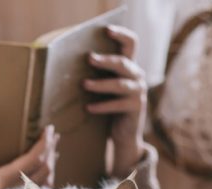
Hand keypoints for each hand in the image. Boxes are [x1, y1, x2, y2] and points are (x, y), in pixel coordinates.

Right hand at [0, 117, 57, 188]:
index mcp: (2, 182)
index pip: (32, 159)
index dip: (43, 143)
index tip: (50, 130)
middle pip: (43, 169)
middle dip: (50, 151)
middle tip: (54, 136)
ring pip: (43, 184)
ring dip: (50, 166)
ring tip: (53, 154)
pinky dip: (45, 184)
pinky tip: (46, 181)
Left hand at [85, 25, 148, 177]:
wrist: (123, 134)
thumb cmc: (109, 106)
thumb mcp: (105, 87)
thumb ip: (99, 73)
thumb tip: (72, 63)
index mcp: (130, 65)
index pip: (131, 43)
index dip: (121, 35)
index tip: (106, 30)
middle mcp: (137, 75)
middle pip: (123, 62)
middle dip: (106, 60)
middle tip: (89, 58)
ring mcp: (139, 92)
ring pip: (119, 84)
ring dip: (100, 84)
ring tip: (84, 84)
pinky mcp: (136, 108)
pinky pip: (117, 104)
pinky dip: (101, 106)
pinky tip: (88, 108)